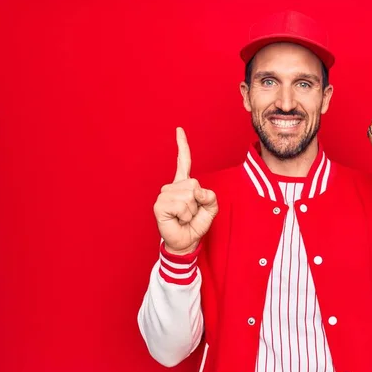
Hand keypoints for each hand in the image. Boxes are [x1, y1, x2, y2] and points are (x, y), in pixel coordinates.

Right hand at [153, 127, 218, 254]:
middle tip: (191, 213)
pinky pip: (182, 205)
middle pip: (194, 184)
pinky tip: (178, 219)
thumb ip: (210, 196)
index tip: (179, 130)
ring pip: (189, 196)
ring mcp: (164, 195)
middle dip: (199, 202)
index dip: (182, 145)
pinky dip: (185, 215)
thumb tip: (196, 191)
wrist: (186, 241)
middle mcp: (172, 187)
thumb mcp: (211, 208)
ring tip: (184, 217)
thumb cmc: (196, 224)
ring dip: (192, 211)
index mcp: (184, 184)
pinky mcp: (160, 205)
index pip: (184, 162)